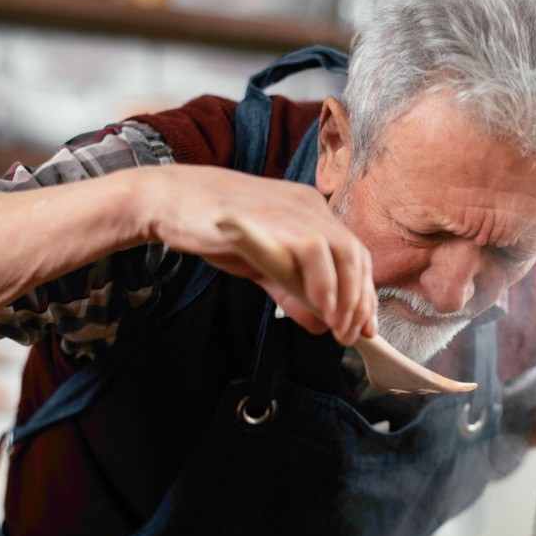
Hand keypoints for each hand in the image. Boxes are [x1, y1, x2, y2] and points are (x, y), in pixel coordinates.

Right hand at [130, 165, 375, 345]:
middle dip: (360, 301)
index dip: (365, 293)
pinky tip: (322, 307)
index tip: (365, 326)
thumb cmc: (213, 228)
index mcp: (311, 213)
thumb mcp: (262, 266)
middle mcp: (310, 207)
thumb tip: (321, 323)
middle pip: (356, 255)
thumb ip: (293, 291)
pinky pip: (315, 250)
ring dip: (347, 297)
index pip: (354, 254)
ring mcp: (295, 210)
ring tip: (338, 327)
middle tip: (351, 334)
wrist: (170, 201)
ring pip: (344, 252)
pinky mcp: (276, 218)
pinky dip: (325, 282)